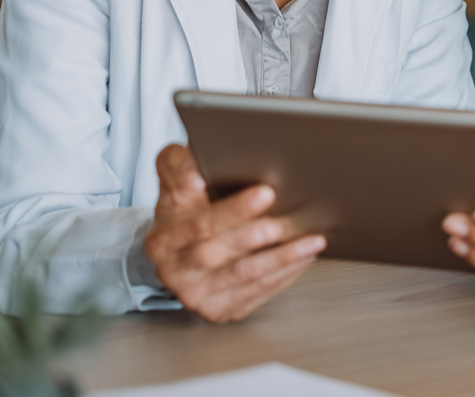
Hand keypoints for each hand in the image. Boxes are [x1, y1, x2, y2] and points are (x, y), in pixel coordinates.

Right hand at [144, 144, 326, 322]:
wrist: (179, 248)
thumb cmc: (185, 208)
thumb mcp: (174, 181)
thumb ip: (178, 165)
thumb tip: (194, 171)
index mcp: (163, 240)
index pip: (199, 225)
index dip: (233, 211)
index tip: (265, 193)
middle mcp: (176, 273)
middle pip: (217, 255)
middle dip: (254, 238)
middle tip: (284, 223)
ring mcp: (198, 296)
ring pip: (243, 279)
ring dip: (281, 260)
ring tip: (311, 241)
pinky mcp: (220, 309)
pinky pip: (256, 293)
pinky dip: (284, 274)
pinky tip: (303, 257)